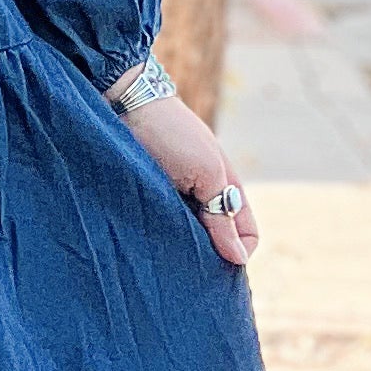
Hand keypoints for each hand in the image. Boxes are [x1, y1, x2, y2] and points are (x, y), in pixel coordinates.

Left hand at [115, 82, 259, 266]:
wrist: (124, 104)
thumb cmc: (171, 134)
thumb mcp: (205, 174)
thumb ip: (222, 217)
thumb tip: (240, 259)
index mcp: (227, 188)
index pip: (246, 235)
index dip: (238, 252)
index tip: (214, 265)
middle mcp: (204, 195)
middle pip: (216, 240)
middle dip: (206, 256)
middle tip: (184, 267)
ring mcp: (175, 197)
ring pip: (187, 238)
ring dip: (179, 248)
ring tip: (161, 255)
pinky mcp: (148, 197)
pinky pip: (160, 228)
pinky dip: (156, 237)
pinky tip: (145, 240)